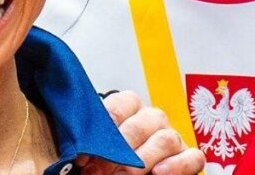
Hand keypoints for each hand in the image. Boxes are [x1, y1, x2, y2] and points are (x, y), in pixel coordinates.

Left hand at [76, 90, 204, 173]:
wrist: (122, 169)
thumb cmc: (108, 156)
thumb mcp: (97, 145)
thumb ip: (93, 139)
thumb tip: (80, 149)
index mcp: (129, 106)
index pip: (121, 104)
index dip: (103, 127)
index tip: (84, 152)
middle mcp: (152, 118)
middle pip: (141, 125)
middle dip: (118, 152)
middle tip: (97, 170)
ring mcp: (172, 136)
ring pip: (166, 139)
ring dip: (142, 161)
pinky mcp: (188, 156)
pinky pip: (192, 156)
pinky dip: (177, 165)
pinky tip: (157, 173)